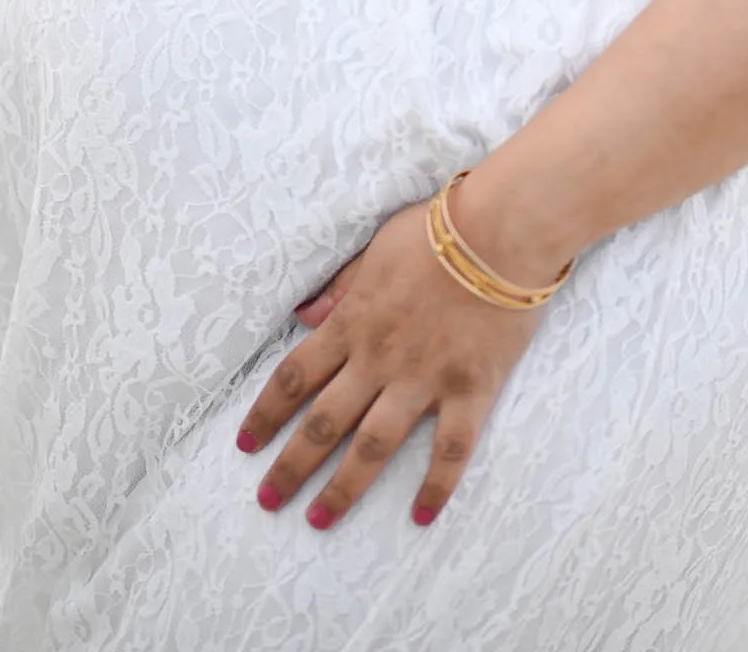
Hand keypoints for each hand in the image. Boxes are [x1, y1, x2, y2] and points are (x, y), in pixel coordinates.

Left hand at [236, 195, 545, 530]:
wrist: (502, 229)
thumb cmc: (439, 227)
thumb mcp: (376, 247)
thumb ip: (340, 285)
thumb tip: (303, 315)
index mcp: (354, 322)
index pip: (295, 377)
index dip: (265, 414)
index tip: (245, 445)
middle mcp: (380, 358)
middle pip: (323, 423)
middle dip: (290, 467)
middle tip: (267, 501)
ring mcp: (425, 379)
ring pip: (374, 445)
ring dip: (342, 488)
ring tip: (318, 520)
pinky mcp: (471, 389)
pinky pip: (451, 449)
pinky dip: (435, 486)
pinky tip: (420, 516)